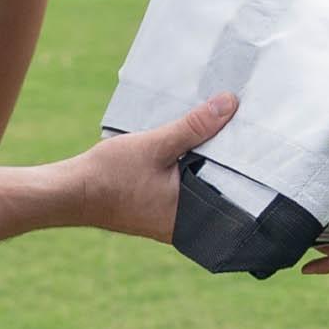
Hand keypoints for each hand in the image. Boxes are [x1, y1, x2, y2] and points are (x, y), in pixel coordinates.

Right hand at [72, 96, 237, 243]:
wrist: (70, 193)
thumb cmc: (110, 176)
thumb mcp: (156, 144)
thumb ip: (194, 126)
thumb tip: (229, 104)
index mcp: (192, 215)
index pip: (235, 188)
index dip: (247, 162)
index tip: (258, 138)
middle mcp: (185, 223)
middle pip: (219, 186)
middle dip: (227, 160)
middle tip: (244, 129)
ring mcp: (171, 219)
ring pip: (200, 186)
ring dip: (205, 163)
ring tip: (220, 132)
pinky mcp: (158, 210)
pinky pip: (183, 188)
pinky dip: (187, 169)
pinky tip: (187, 147)